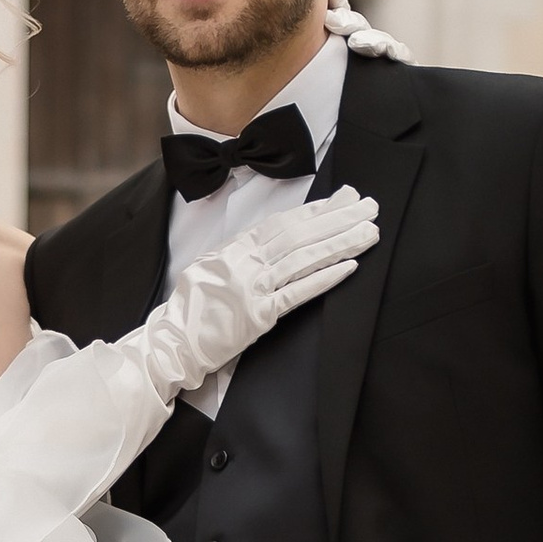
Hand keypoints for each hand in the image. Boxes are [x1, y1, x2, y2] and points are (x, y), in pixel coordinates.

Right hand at [149, 191, 380, 394]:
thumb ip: (244, 252)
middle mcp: (244, 262)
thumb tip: (278, 237)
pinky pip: (297, 293)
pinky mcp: (258, 316)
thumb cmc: (193, 308)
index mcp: (234, 249)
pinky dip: (324, 278)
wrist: (172, 343)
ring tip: (369, 233)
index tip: (345, 198)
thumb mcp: (212, 267)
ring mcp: (251, 288)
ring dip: (340, 244)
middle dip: (338, 219)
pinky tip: (349, 267)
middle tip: (370, 207)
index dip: (317, 209)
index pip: (283, 222)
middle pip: (299, 234)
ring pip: (303, 258)